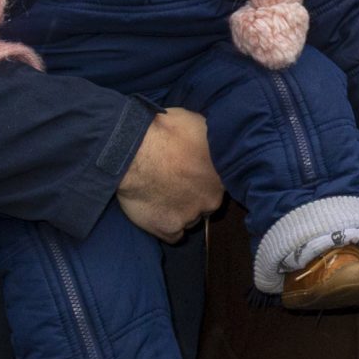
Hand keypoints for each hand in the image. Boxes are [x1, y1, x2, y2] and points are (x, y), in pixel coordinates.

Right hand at [116, 108, 225, 242]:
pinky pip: (172, 234)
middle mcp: (213, 199)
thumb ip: (210, 141)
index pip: (220, 183)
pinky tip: (155, 212)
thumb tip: (212, 140)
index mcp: (224, 174)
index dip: (205, 177)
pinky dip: (164, 225)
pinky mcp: (169, 229)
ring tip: (160, 195)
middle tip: (174, 183)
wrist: (134, 152)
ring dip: (179, 210)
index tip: (192, 172)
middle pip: (206, 203)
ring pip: (190, 219)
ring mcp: (192, 216)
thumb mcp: (199, 124)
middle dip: (194, 195)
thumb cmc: (167, 131)